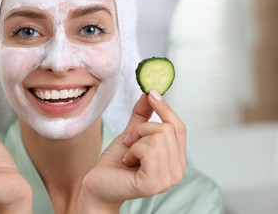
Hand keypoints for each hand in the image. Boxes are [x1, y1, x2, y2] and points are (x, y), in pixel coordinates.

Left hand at [78, 90, 186, 211]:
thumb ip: (143, 116)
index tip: (151, 93)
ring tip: (128, 154)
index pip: (180, 128)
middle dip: (142, 129)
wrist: (97, 185)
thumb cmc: (115, 163)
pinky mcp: (154, 183)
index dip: (166, 109)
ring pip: (158, 137)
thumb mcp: (131, 134)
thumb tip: (150, 92)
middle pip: (167, 129)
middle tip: (129, 142)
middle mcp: (178, 172)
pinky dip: (133, 150)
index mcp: (176, 160)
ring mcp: (168, 180)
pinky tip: (127, 162)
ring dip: (135, 141)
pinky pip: (149, 150)